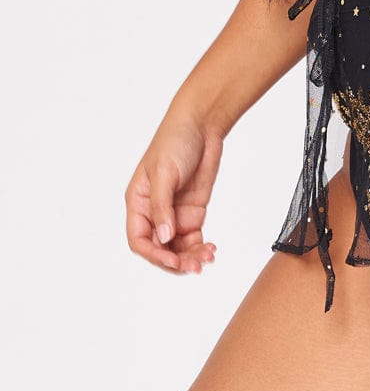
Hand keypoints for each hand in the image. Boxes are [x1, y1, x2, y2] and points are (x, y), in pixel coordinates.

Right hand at [124, 113, 222, 276]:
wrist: (202, 124)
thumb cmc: (175, 140)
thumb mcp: (165, 172)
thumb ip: (162, 207)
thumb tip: (164, 238)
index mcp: (138, 202)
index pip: (139, 239)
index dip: (154, 254)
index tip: (173, 260)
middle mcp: (154, 212)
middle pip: (160, 248)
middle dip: (175, 261)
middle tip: (194, 267)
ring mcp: (174, 213)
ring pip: (178, 247)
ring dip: (190, 257)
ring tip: (207, 259)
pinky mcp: (193, 211)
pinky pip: (193, 238)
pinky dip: (200, 247)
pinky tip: (210, 250)